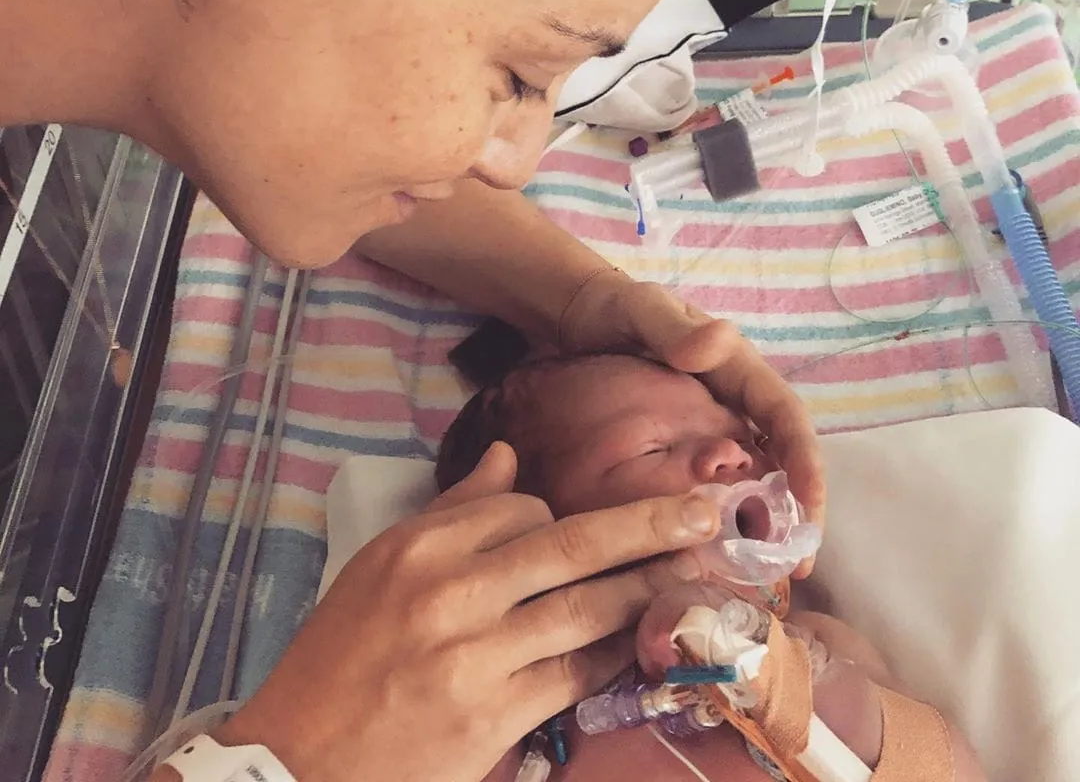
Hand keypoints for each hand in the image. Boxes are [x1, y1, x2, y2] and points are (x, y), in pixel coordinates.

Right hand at [214, 443, 719, 781]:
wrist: (295, 759)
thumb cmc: (338, 657)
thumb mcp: (382, 566)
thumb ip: (452, 510)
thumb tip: (507, 456)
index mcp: (418, 544)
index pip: (517, 507)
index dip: (559, 515)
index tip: (588, 530)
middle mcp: (449, 588)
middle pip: (567, 544)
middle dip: (645, 525)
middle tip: (702, 512)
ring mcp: (473, 653)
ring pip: (582, 607)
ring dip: (646, 588)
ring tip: (696, 570)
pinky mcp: (490, 716)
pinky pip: (572, 673)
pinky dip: (614, 653)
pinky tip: (646, 639)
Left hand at [560, 269, 823, 573]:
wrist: (570, 318)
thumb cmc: (610, 310)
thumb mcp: (639, 310)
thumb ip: (674, 328)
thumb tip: (721, 340)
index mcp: (736, 368)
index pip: (785, 416)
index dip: (805, 461)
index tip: (810, 507)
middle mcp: (733, 400)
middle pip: (782, 457)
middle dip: (797, 510)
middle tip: (798, 566)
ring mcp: (710, 423)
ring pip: (755, 477)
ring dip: (766, 524)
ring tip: (770, 578)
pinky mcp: (683, 444)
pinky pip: (716, 484)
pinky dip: (724, 519)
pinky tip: (716, 557)